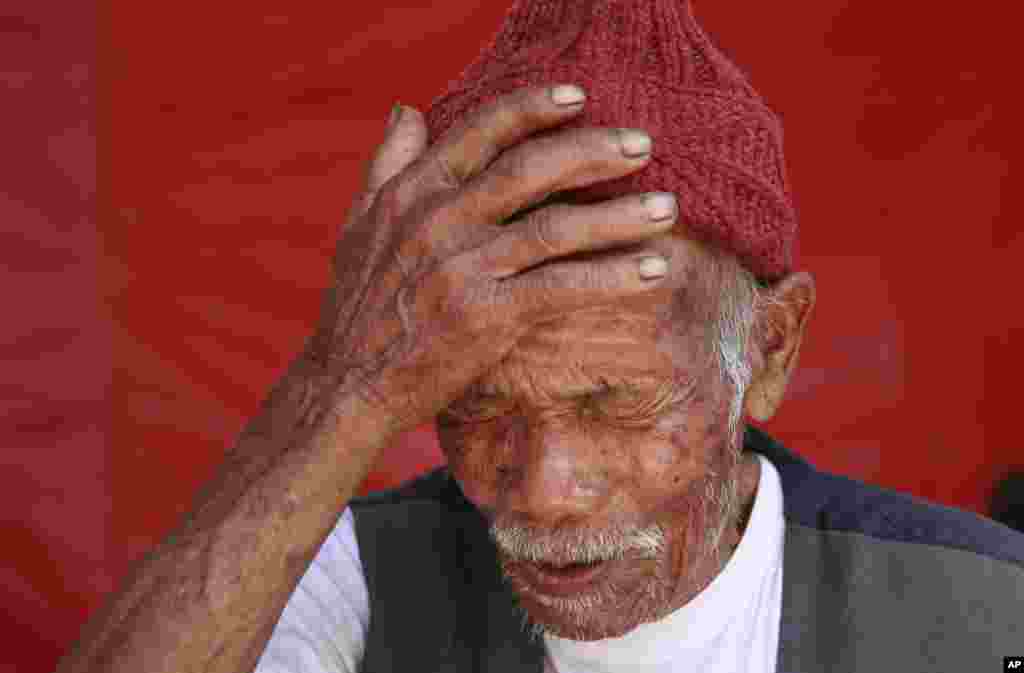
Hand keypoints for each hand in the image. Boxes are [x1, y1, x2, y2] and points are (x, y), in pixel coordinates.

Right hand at [305, 85, 677, 435]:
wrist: (346, 384)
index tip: (580, 96)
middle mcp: (438, 221)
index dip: (533, 109)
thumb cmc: (358, 306)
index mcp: (412, 193)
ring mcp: (463, 268)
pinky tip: (652, 270)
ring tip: (667, 208)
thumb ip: (387, 163)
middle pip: (531, 170)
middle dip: (594, 151)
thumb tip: (408, 109)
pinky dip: (613, 277)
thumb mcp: (358, 223)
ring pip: (556, 227)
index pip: (480, 133)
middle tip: (644, 143)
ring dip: (619, 215)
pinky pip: (564, 287)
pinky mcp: (487, 316)